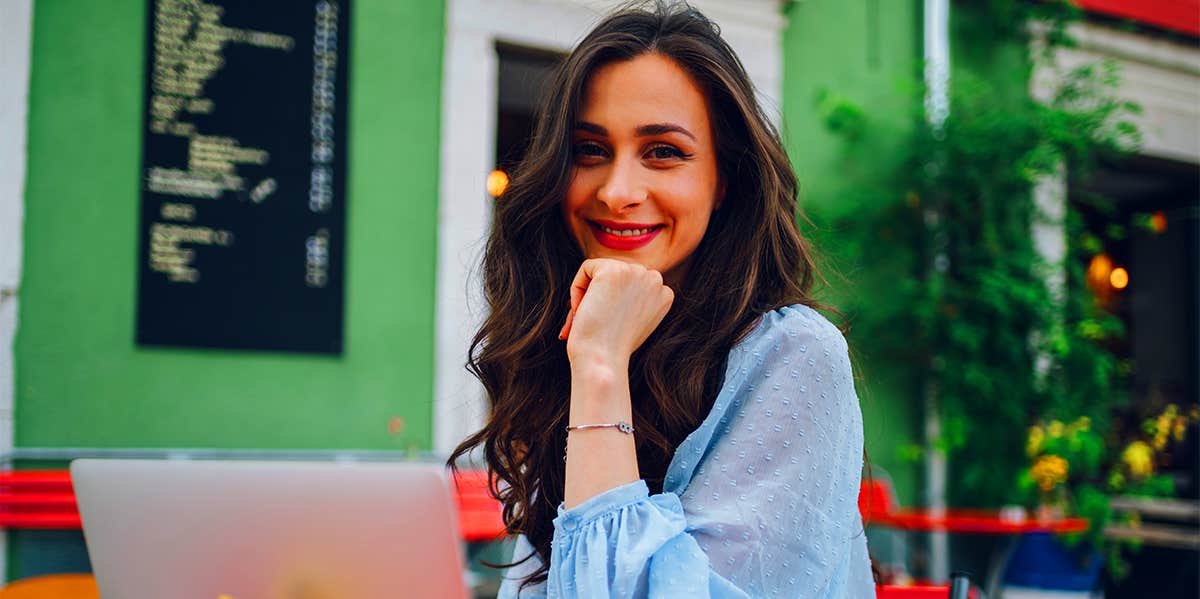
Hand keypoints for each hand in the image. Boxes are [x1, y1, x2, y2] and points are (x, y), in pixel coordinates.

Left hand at [558, 258, 674, 365]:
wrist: (602, 359)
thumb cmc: (611, 349)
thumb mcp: (632, 321)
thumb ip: (632, 299)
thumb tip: (613, 287)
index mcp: (664, 294)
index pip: (630, 283)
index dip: (613, 304)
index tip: (610, 326)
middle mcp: (655, 279)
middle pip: (615, 274)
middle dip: (600, 296)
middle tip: (596, 323)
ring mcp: (636, 272)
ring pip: (600, 270)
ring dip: (589, 294)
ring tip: (589, 318)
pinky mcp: (613, 269)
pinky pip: (586, 268)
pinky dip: (577, 289)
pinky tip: (584, 309)